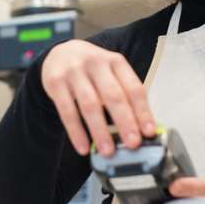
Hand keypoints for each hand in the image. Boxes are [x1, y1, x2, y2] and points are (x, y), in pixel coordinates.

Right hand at [41, 39, 154, 157]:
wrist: (59, 53)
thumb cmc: (91, 69)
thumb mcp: (110, 72)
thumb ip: (123, 94)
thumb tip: (138, 128)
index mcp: (115, 61)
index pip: (133, 88)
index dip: (143, 111)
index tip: (149, 132)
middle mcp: (95, 63)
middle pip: (113, 95)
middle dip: (125, 122)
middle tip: (132, 143)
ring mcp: (73, 72)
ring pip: (90, 104)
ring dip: (100, 131)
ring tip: (108, 151)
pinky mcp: (55, 82)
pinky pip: (67, 111)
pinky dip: (76, 132)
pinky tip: (83, 147)